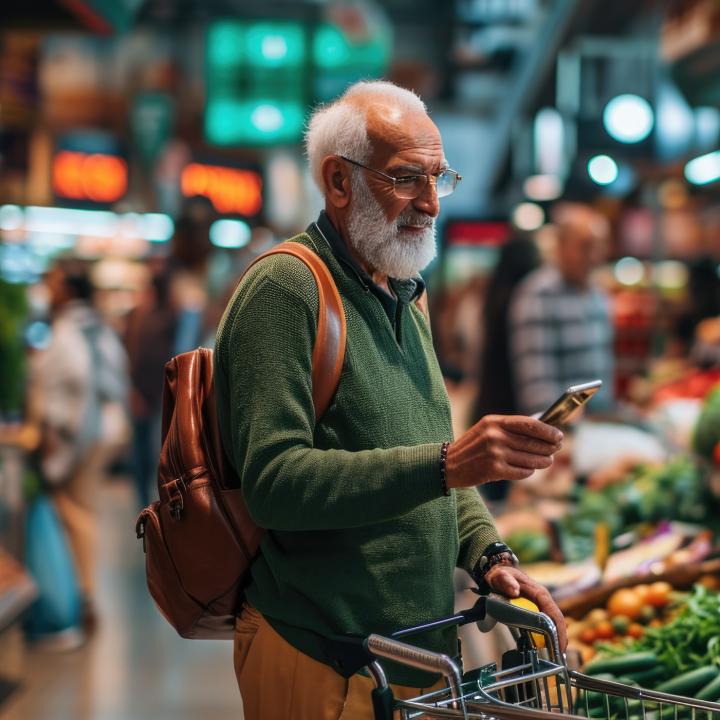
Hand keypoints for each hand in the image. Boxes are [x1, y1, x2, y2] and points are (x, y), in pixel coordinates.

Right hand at [445, 415, 562, 488]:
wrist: (449, 464)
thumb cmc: (473, 446)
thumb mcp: (487, 429)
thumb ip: (510, 429)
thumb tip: (542, 431)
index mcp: (494, 422)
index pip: (528, 424)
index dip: (547, 431)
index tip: (558, 435)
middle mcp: (495, 436)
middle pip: (532, 443)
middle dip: (549, 447)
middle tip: (556, 450)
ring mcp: (494, 453)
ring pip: (530, 459)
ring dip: (542, 462)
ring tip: (547, 461)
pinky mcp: (494, 470)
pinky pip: (521, 472)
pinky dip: (528, 472)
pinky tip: (528, 470)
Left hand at [484, 564, 566, 650]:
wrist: (498, 572)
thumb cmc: (501, 575)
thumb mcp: (501, 576)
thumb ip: (506, 581)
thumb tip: (514, 590)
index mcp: (539, 593)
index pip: (554, 613)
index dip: (559, 630)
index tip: (560, 646)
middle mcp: (544, 600)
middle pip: (557, 621)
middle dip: (561, 638)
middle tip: (558, 656)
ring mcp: (541, 605)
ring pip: (553, 623)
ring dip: (556, 638)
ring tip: (555, 655)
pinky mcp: (536, 610)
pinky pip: (546, 623)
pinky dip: (549, 635)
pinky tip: (547, 646)